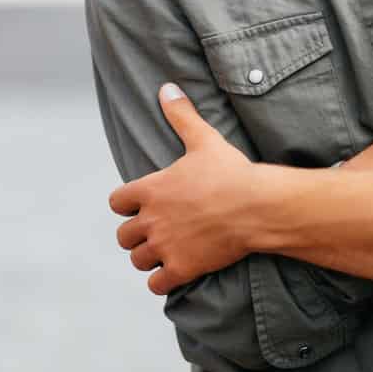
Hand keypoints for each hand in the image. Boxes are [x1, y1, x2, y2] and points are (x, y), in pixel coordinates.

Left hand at [108, 84, 260, 294]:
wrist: (256, 206)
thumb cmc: (231, 172)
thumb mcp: (204, 139)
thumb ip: (181, 115)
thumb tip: (166, 87)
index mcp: (151, 189)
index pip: (116, 202)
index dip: (127, 205)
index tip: (142, 205)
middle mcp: (151, 219)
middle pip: (123, 236)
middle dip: (136, 235)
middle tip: (156, 231)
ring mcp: (165, 246)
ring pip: (137, 260)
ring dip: (148, 258)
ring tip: (165, 252)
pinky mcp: (181, 268)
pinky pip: (155, 284)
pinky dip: (162, 281)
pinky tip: (175, 272)